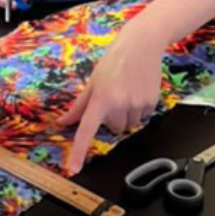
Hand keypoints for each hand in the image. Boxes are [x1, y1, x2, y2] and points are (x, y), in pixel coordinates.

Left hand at [58, 36, 165, 172]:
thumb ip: (78, 107)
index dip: (79, 152)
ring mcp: (137, 105)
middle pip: (113, 129)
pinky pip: (143, 118)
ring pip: (129, 125)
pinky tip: (137, 91)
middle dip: (111, 118)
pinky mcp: (151, 103)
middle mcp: (119, 104)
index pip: (86, 130)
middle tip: (113, 98)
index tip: (74, 169)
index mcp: (100, 99)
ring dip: (126, 114)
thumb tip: (62, 123)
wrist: (141, 46)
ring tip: (126, 92)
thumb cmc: (113, 62)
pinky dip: (139, 109)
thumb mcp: (92, 82)